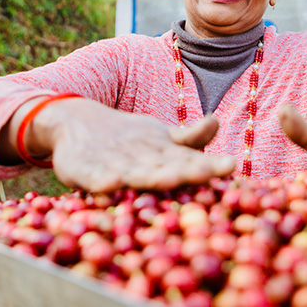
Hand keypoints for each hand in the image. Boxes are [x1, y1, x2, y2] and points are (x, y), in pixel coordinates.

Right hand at [17, 98, 234, 191]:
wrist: (75, 122)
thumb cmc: (129, 139)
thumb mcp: (160, 139)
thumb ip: (189, 139)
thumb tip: (217, 121)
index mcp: (162, 151)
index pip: (190, 159)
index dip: (209, 163)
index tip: (231, 165)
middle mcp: (141, 156)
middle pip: (167, 165)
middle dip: (187, 170)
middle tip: (209, 172)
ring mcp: (113, 163)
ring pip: (134, 172)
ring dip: (151, 175)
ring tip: (170, 178)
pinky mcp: (84, 170)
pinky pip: (93, 177)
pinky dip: (101, 181)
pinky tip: (109, 186)